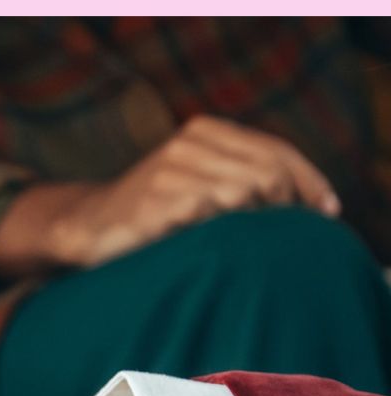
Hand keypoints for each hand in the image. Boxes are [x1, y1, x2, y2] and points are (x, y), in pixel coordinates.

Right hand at [0, 115, 340, 274]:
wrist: (87, 227)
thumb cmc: (154, 211)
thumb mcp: (200, 180)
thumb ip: (245, 176)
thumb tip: (309, 201)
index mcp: (203, 131)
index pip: (275, 151)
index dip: (309, 184)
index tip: (325, 214)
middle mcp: (186, 143)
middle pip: (267, 173)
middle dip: (284, 207)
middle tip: (281, 237)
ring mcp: (168, 170)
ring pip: (244, 192)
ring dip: (251, 224)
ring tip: (239, 244)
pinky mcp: (154, 202)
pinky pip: (209, 215)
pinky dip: (218, 235)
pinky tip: (208, 248)